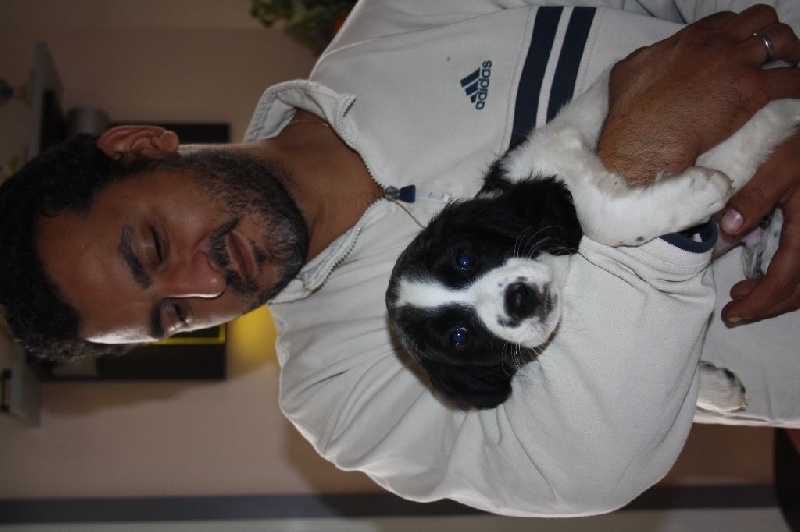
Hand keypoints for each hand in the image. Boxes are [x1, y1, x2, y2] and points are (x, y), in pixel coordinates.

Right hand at [597, 5, 799, 184]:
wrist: (642, 137)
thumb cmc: (629, 112)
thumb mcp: (627, 72)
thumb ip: (644, 58)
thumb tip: (647, 59)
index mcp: (688, 39)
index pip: (724, 20)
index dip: (737, 30)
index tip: (739, 44)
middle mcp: (715, 44)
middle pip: (759, 18)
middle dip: (770, 31)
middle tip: (773, 50)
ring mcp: (735, 64)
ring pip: (781, 40)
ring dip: (792, 51)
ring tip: (794, 65)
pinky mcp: (750, 90)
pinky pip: (791, 80)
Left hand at [718, 131, 799, 321]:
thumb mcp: (779, 163)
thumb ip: (756, 195)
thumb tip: (730, 228)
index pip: (787, 280)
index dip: (760, 302)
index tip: (731, 315)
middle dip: (768, 304)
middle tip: (735, 310)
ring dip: (778, 294)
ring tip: (743, 292)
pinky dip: (788, 276)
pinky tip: (764, 273)